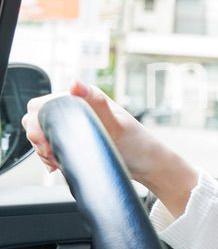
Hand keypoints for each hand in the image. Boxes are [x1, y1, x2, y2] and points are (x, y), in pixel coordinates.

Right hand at [21, 80, 171, 183]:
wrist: (148, 165)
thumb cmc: (136, 144)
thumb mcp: (115, 124)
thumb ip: (95, 103)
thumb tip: (74, 82)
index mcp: (86, 98)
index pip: (43, 105)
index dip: (38, 123)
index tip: (47, 142)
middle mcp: (79, 107)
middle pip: (38, 120)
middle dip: (39, 139)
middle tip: (54, 154)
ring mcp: (77, 124)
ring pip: (42, 134)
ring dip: (44, 150)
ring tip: (58, 161)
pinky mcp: (77, 139)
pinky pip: (52, 145)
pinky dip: (50, 156)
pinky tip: (59, 164)